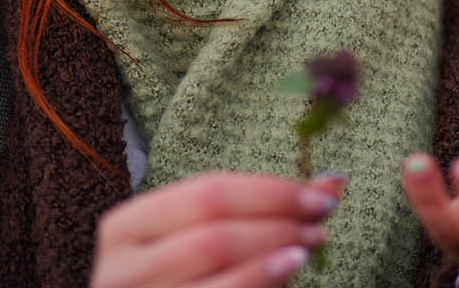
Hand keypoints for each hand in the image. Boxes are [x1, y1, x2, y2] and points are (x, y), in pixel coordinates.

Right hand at [90, 170, 344, 287]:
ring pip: (219, 266)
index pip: (207, 193)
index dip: (270, 191)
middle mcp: (123, 268)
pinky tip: (288, 269)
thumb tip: (335, 180)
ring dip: (276, 252)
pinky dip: (260, 280)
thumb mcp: (199, 234)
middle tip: (322, 218)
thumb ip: (256, 208)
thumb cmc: (175, 274)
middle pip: (215, 233)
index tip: (320, 192)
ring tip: (311, 243)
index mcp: (125, 226)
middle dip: (279, 222)